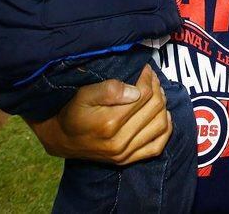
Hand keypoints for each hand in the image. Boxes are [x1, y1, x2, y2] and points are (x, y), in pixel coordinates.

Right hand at [26, 65, 171, 164]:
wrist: (63, 139)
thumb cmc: (73, 112)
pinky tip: (163, 116)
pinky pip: (157, 147)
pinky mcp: (127, 160)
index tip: (145, 70)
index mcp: (109, 123)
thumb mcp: (84, 95)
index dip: (147, 79)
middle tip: (152, 78)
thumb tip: (136, 91)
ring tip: (157, 93)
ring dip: (163, 106)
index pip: (143, 95)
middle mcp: (119, 141)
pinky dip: (165, 130)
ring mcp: (125, 153)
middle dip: (157, 89)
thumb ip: (109, 90)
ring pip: (160, 125)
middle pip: (154, 108)